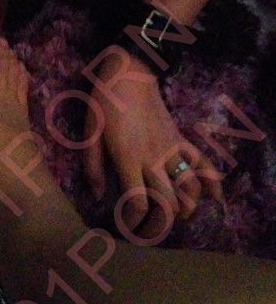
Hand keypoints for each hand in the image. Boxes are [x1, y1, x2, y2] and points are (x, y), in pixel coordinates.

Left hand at [82, 52, 223, 238]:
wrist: (129, 74)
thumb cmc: (105, 103)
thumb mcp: (90, 133)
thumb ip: (93, 166)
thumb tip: (98, 195)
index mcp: (129, 159)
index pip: (138, 202)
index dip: (133, 221)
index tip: (126, 224)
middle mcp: (154, 158)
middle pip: (168, 203)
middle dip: (161, 224)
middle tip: (150, 229)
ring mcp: (172, 149)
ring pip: (189, 188)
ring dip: (186, 208)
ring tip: (176, 216)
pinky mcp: (181, 140)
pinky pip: (203, 162)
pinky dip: (212, 181)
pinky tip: (214, 197)